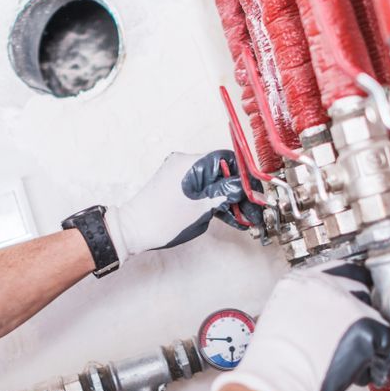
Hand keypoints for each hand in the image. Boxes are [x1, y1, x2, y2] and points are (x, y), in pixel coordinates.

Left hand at [103, 151, 262, 264]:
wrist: (132, 231)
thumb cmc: (162, 220)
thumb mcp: (201, 209)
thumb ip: (226, 195)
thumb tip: (248, 190)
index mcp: (190, 163)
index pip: (228, 159)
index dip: (246, 175)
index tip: (257, 191)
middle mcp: (185, 164)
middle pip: (222, 172)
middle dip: (239, 191)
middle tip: (254, 209)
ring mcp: (180, 176)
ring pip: (213, 183)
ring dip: (229, 199)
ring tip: (244, 217)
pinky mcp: (177, 187)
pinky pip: (202, 190)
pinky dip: (215, 201)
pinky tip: (230, 216)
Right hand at [210, 261, 389, 390]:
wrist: (275, 382)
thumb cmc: (272, 361)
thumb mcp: (281, 317)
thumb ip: (307, 306)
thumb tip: (329, 316)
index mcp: (301, 280)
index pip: (342, 272)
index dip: (350, 293)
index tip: (352, 306)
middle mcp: (326, 285)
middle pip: (362, 293)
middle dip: (359, 318)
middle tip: (351, 341)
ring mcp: (349, 303)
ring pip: (376, 319)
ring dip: (368, 341)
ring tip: (349, 363)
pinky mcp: (367, 326)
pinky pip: (387, 344)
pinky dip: (378, 364)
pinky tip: (359, 375)